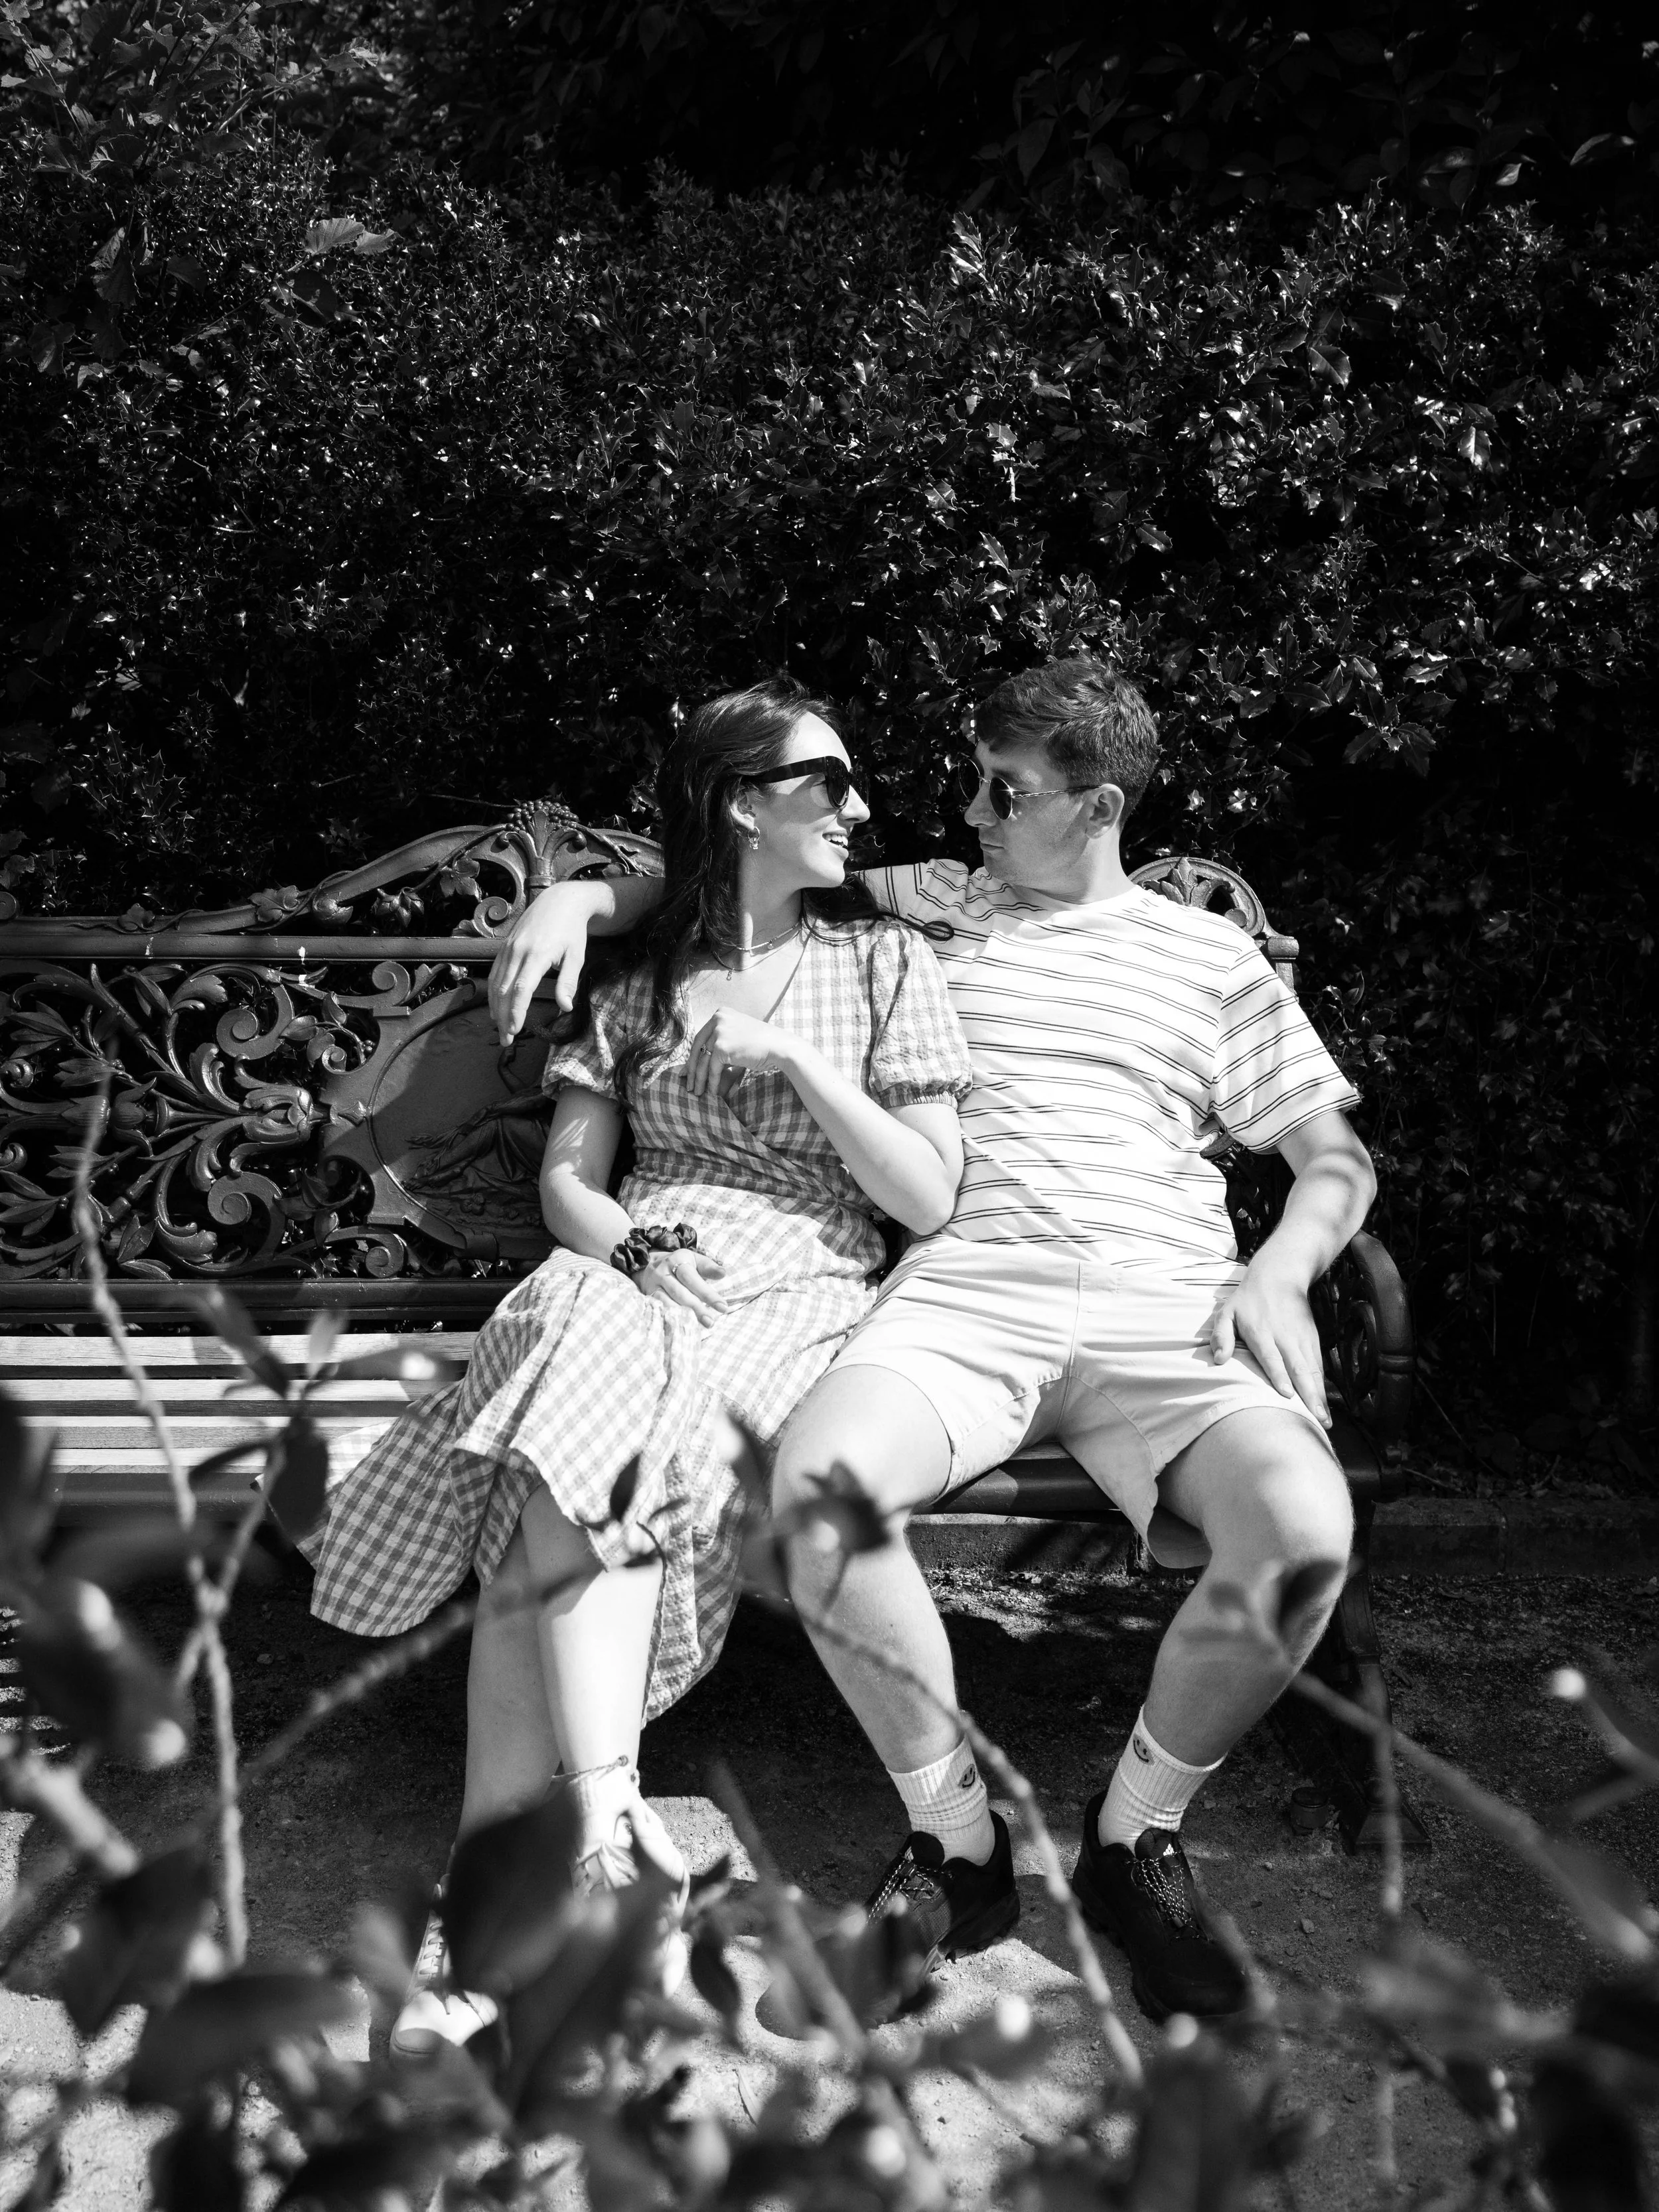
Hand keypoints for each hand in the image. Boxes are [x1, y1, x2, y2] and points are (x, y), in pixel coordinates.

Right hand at [487, 886, 596, 1047]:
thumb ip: (568, 981)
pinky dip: (493, 992)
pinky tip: (495, 1007)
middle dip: (503, 1017)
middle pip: (504, 990)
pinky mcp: (505, 947)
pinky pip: (494, 973)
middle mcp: (518, 951)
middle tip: (506, 1040)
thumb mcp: (576, 955)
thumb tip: (564, 1008)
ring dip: (496, 1008)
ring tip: (500, 1029)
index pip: (521, 989)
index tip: (515, 1030)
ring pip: (496, 983)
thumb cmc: (572, 931)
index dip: (516, 1011)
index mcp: (537, 955)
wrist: (560, 901)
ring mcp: (509, 948)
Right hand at [635, 1248, 728, 1325]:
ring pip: (667, 1301)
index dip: (707, 1294)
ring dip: (683, 1315)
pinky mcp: (648, 1296)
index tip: (722, 1307)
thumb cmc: (679, 1264)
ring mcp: (653, 1285)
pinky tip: (680, 1325)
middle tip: (711, 1322)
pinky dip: (669, 1316)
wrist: (647, 1264)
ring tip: (699, 1325)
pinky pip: (658, 1307)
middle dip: (696, 1308)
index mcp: (678, 1260)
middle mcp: (663, 1272)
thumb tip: (723, 1273)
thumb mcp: (694, 1260)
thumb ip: (708, 1267)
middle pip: (680, 1292)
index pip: (693, 1278)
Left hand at [684, 1010, 798, 1100]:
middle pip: (697, 1047)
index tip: (689, 1071)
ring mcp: (719, 1031)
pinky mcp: (721, 1046)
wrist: (780, 1047)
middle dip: (692, 1068)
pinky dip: (711, 1082)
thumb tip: (701, 1064)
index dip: (694, 1056)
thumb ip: (720, 1046)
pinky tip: (712, 1092)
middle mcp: (717, 1019)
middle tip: (688, 1084)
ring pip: (702, 1059)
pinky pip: (712, 1068)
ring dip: (699, 1078)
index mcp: (721, 1013)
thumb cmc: (763, 1045)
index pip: (701, 1037)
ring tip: (697, 1092)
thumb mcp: (737, 1039)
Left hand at [1208, 1256, 1330, 1426]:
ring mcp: (1301, 1339)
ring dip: (1319, 1396)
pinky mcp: (1312, 1340)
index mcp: (1261, 1332)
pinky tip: (1323, 1405)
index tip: (1288, 1396)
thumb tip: (1218, 1359)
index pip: (1272, 1357)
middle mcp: (1285, 1337)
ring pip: (1312, 1370)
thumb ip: (1221, 1335)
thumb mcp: (1227, 1311)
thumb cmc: (1247, 1300)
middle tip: (1315, 1419)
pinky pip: (1318, 1366)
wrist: (1280, 1276)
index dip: (1280, 1376)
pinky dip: (1321, 1386)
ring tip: (1324, 1420)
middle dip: (1308, 1395)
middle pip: (1298, 1368)